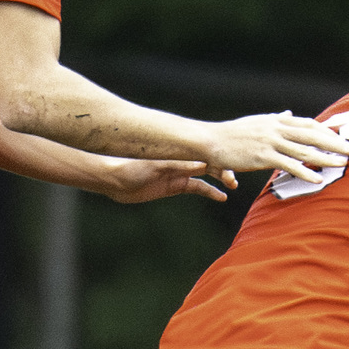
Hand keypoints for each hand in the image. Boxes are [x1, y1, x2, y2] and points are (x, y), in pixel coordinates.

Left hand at [108, 160, 233, 204]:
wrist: (114, 181)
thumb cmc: (131, 167)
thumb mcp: (156, 166)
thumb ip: (179, 165)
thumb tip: (203, 165)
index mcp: (178, 151)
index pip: (204, 152)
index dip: (219, 156)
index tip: (233, 163)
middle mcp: (181, 159)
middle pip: (209, 162)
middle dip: (223, 169)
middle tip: (234, 180)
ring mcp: (179, 172)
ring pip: (206, 175)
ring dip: (219, 179)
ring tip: (232, 186)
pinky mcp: (175, 185)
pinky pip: (197, 188)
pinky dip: (209, 192)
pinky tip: (221, 197)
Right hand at [202, 112, 348, 183]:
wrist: (211, 140)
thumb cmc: (233, 134)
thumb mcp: (257, 122)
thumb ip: (276, 120)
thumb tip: (288, 113)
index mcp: (277, 121)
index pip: (308, 124)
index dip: (327, 130)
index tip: (343, 134)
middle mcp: (277, 128)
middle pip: (312, 135)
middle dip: (334, 142)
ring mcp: (271, 142)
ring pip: (304, 150)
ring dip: (326, 158)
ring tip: (342, 164)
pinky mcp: (263, 156)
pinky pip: (288, 165)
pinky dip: (305, 172)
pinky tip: (317, 179)